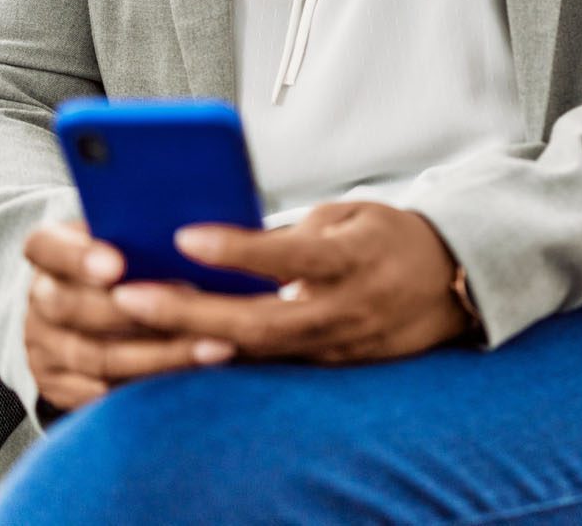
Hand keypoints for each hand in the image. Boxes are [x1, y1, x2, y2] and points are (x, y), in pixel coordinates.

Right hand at [22, 219, 234, 410]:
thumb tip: (205, 230)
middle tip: (195, 305)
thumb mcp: (130, 235)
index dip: (78, 258)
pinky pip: (101, 393)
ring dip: (160, 354)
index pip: (46, 247)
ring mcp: (43, 345)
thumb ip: (148, 233)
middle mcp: (40, 297)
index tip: (119, 266)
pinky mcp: (57, 384)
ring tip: (214, 346)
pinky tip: (191, 378)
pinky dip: (147, 385)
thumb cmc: (133, 257)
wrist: (99, 308)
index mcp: (49, 250)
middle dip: (137, 311)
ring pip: (96, 356)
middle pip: (73, 308)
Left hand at [109, 201, 470, 365]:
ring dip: (193, 341)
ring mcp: (339, 345)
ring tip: (138, 324)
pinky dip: (221, 357)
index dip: (236, 249)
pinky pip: (269, 367)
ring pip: (257, 353)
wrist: (452, 283)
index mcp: (355, 258)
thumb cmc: (392, 238)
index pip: (289, 255)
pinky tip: (176, 348)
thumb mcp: (351, 213)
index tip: (184, 237)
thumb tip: (226, 242)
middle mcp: (347, 308)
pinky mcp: (331, 367)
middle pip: (259, 320)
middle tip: (129, 297)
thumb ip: (294, 231)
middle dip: (189, 312)